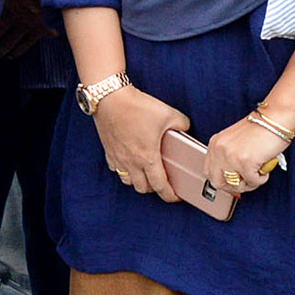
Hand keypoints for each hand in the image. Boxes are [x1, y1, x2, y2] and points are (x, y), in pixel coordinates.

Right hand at [92, 86, 190, 203]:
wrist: (110, 98)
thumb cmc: (137, 106)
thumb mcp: (167, 113)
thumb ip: (182, 124)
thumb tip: (185, 129)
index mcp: (148, 157)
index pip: (160, 186)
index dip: (170, 195)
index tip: (175, 196)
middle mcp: (132, 162)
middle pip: (143, 188)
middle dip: (155, 189)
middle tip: (163, 182)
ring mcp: (118, 158)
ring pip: (128, 182)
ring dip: (138, 181)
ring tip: (146, 174)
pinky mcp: (109, 151)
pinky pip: (116, 169)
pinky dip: (124, 170)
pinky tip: (130, 162)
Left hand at [204, 114, 292, 196]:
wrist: (275, 118)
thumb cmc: (261, 128)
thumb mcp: (235, 141)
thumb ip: (228, 156)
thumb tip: (231, 177)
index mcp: (215, 143)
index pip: (209, 172)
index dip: (222, 181)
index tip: (233, 182)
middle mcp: (219, 149)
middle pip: (218, 182)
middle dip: (234, 187)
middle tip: (246, 182)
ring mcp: (231, 156)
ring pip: (236, 185)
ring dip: (249, 184)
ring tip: (257, 174)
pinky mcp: (245, 162)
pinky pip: (252, 182)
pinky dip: (261, 179)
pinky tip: (265, 168)